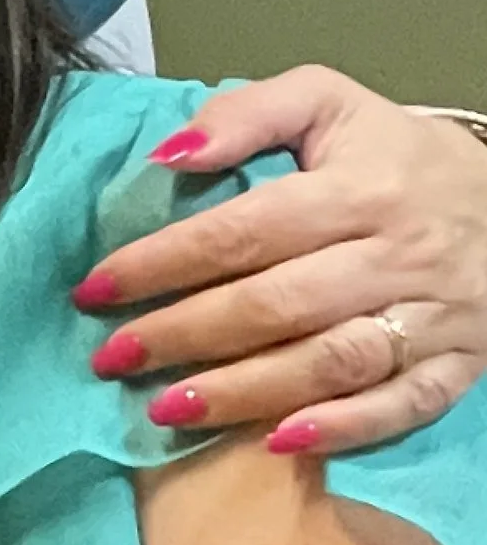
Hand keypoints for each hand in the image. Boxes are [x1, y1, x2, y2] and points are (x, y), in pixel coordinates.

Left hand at [77, 69, 486, 454]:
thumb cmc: (393, 154)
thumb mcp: (328, 102)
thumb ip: (247, 115)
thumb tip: (167, 155)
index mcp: (361, 187)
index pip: (247, 230)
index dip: (165, 261)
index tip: (95, 288)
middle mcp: (398, 254)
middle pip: (279, 304)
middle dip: (186, 334)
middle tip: (112, 356)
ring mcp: (434, 316)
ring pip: (332, 362)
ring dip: (244, 392)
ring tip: (166, 407)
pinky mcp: (459, 363)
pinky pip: (403, 405)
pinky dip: (344, 428)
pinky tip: (278, 441)